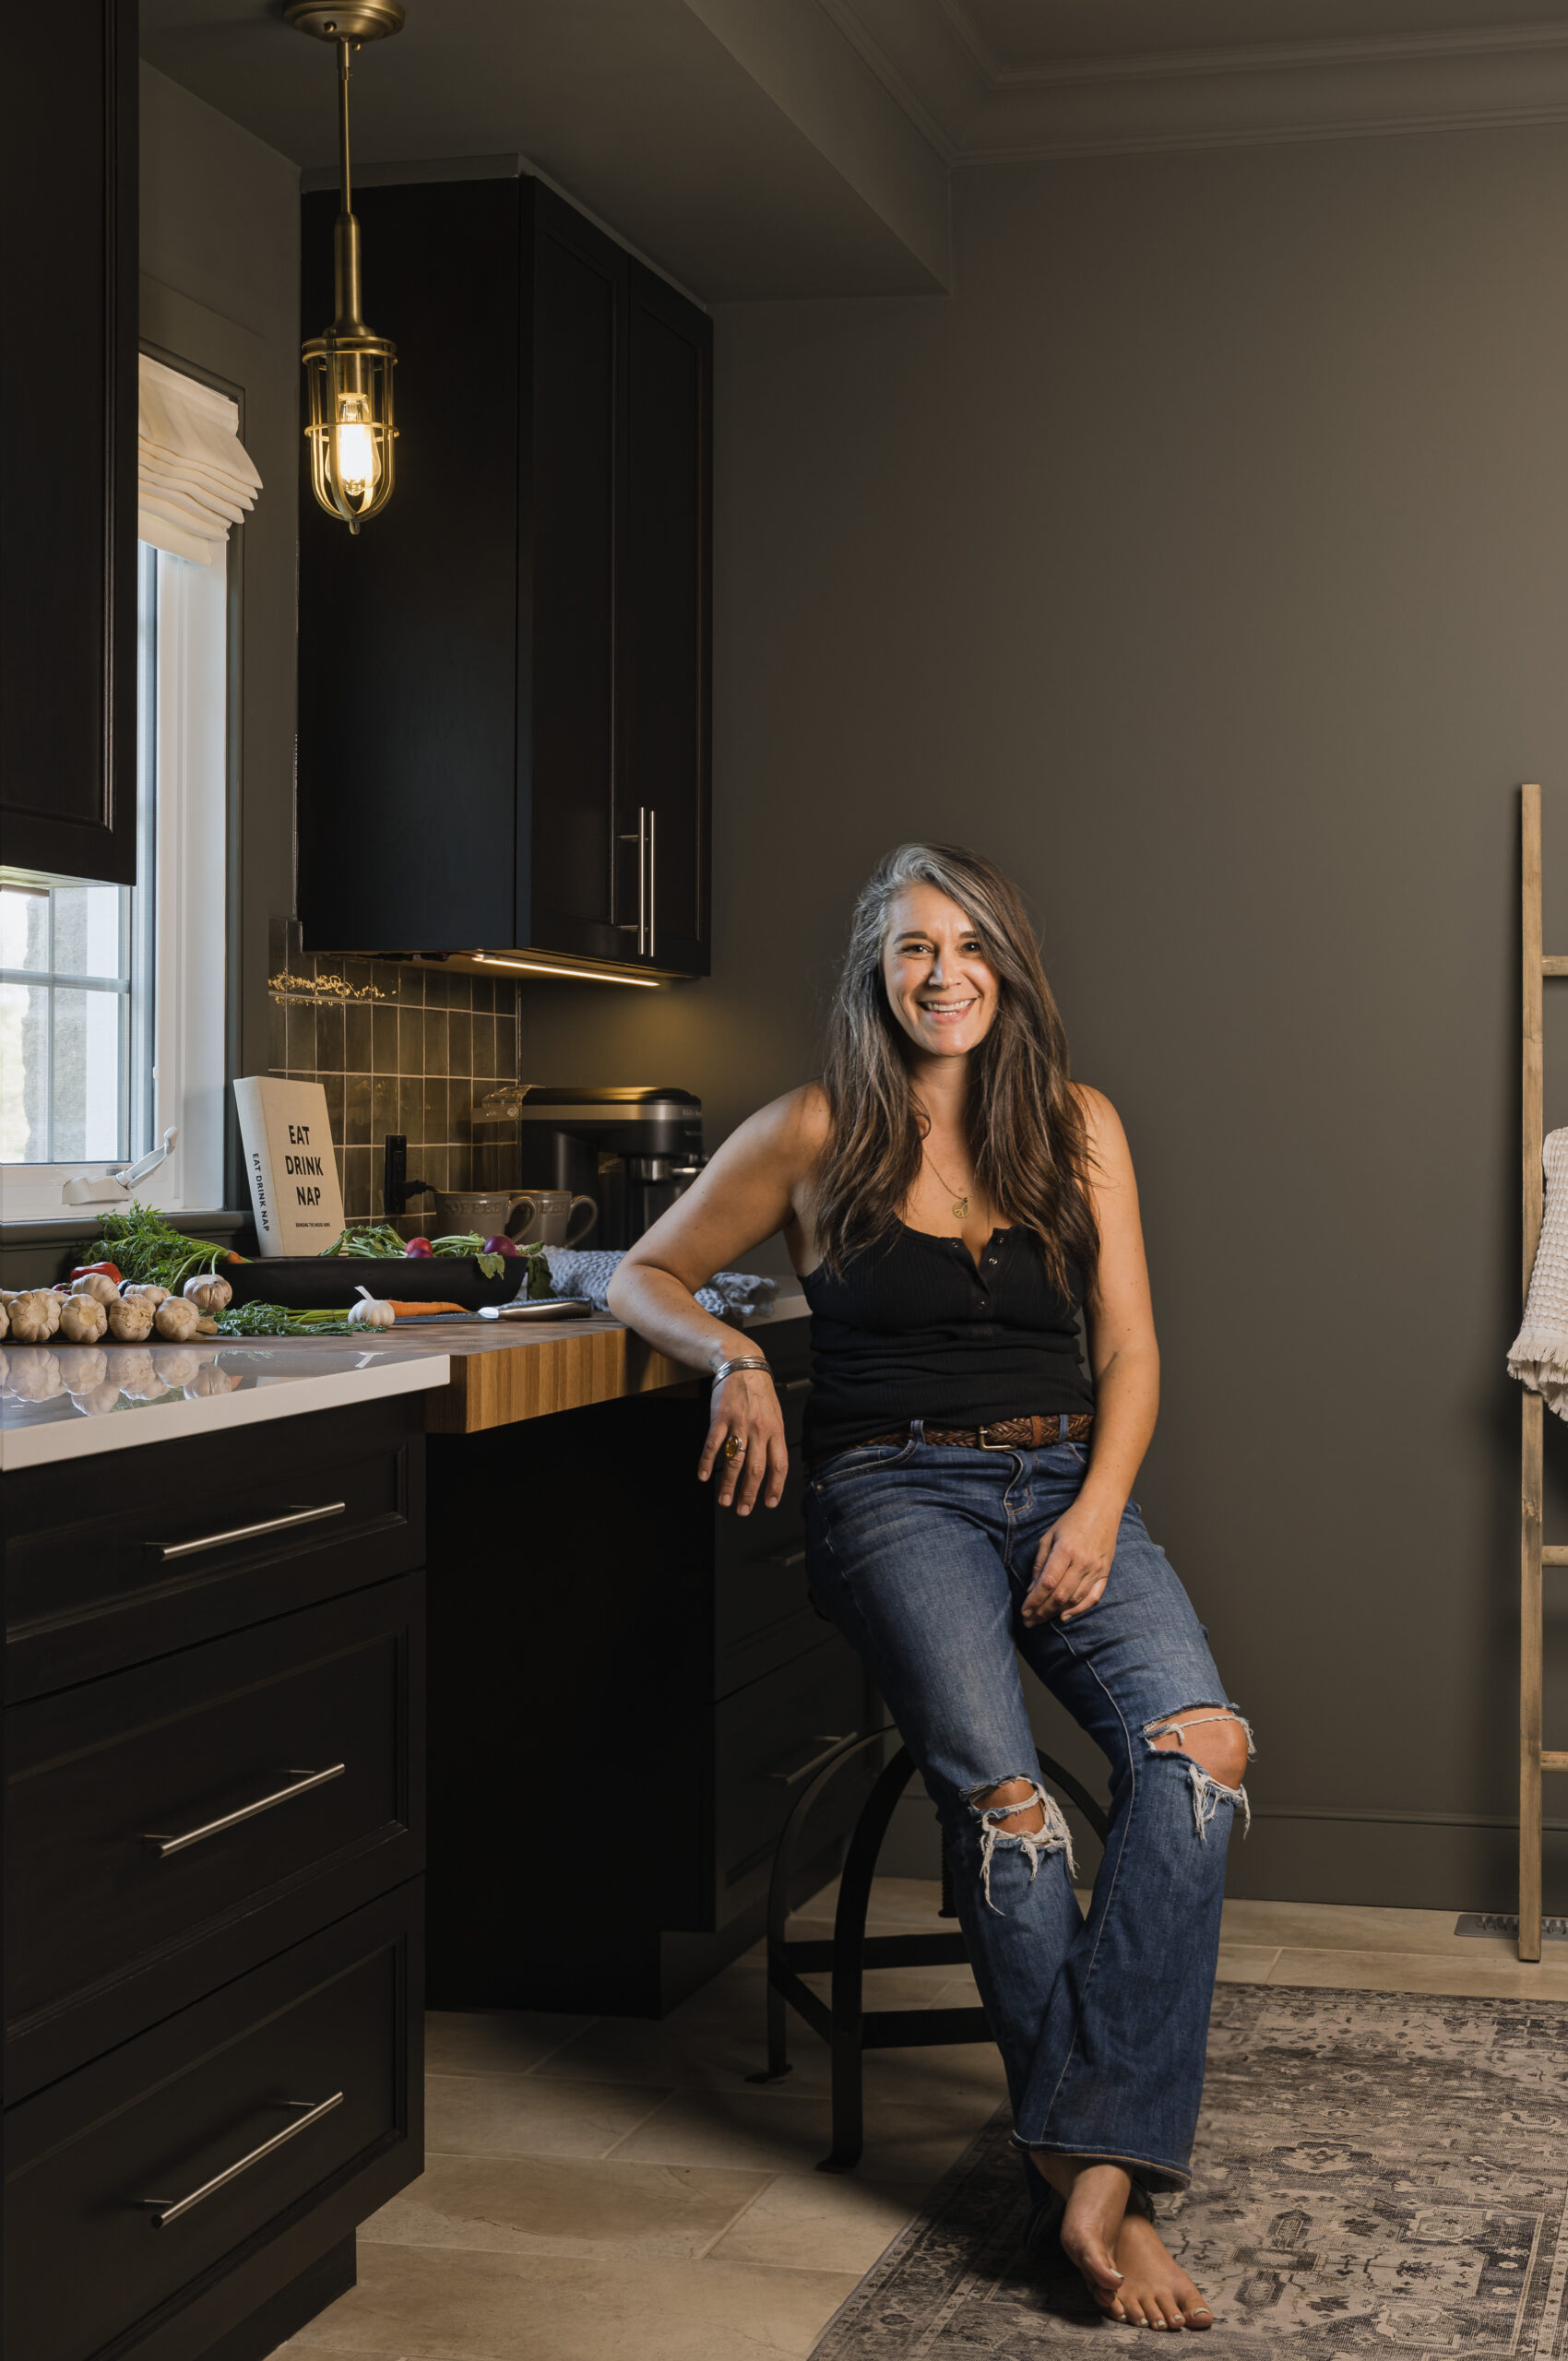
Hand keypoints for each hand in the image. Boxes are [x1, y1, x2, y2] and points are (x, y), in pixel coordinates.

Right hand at [698, 1369, 787, 1514]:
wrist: (742, 1364)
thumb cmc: (759, 1392)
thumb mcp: (775, 1415)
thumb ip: (773, 1439)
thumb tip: (773, 1467)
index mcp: (776, 1430)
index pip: (779, 1465)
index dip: (775, 1487)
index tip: (770, 1502)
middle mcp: (759, 1429)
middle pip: (756, 1469)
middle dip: (749, 1494)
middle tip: (743, 1510)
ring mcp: (739, 1424)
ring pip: (734, 1461)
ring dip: (729, 1485)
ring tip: (725, 1500)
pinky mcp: (720, 1418)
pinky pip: (713, 1445)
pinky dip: (707, 1462)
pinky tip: (704, 1475)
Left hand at [1021, 1494, 1121, 1624]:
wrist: (1102, 1510)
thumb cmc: (1072, 1521)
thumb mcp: (1049, 1536)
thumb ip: (1040, 1563)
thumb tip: (1031, 1589)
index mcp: (1066, 1551)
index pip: (1047, 1583)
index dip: (1034, 1601)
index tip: (1024, 1611)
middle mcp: (1082, 1562)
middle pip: (1060, 1596)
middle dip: (1042, 1611)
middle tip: (1029, 1622)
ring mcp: (1096, 1569)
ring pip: (1075, 1599)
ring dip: (1056, 1613)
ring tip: (1041, 1620)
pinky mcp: (1105, 1573)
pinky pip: (1093, 1598)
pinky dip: (1079, 1610)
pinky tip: (1064, 1616)